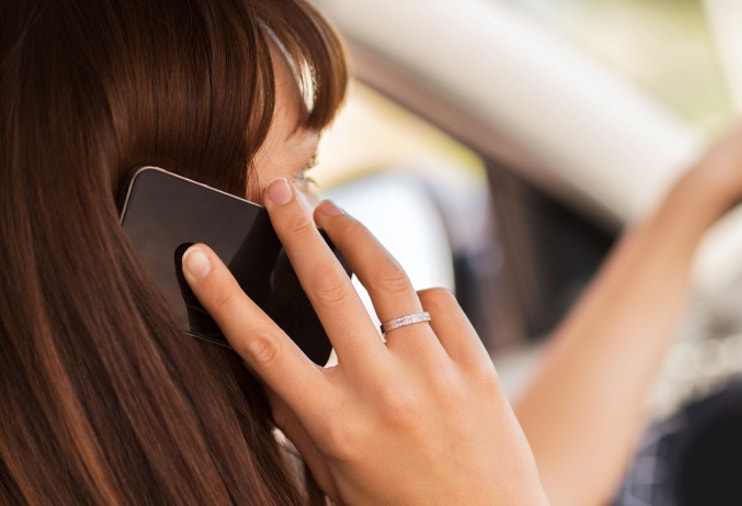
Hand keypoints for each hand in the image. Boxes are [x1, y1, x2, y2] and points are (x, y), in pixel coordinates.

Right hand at [180, 179, 546, 504]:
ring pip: (389, 278)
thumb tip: (267, 367)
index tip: (196, 257)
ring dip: (355, 237)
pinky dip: (415, 295)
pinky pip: (438, 302)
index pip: (265, 348)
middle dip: (296, 230)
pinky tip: (404, 299)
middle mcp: (384, 391)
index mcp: (337, 426)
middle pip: (328, 289)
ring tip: (333, 214)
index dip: (224, 297)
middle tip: (278, 190)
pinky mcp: (477, 364)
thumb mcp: (337, 476)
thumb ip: (302, 421)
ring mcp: (436, 372)